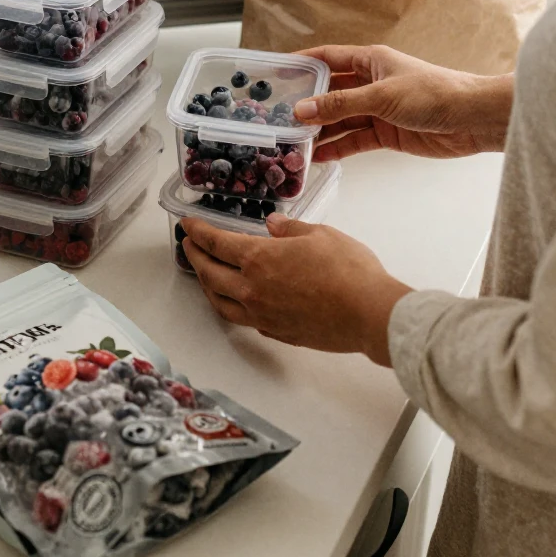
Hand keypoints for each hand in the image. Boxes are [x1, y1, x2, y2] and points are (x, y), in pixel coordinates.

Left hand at [181, 214, 411, 365]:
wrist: (368, 313)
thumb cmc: (348, 269)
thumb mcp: (319, 234)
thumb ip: (290, 229)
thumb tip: (272, 224)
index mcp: (258, 259)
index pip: (216, 244)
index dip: (198, 232)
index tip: (187, 225)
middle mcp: (252, 289)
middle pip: (209, 274)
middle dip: (194, 257)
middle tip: (189, 245)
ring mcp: (262, 315)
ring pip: (220, 303)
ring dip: (206, 286)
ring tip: (204, 275)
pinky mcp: (276, 332)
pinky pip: (243, 320)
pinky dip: (232, 307)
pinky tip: (238, 301)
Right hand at [293, 45, 512, 162]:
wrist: (472, 120)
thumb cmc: (434, 94)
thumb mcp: (381, 96)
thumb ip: (340, 104)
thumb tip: (301, 110)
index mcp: (370, 61)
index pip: (327, 58)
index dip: (301, 64)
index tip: (275, 73)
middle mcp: (371, 83)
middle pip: (330, 92)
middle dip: (306, 105)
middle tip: (277, 117)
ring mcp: (377, 109)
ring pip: (340, 119)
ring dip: (319, 131)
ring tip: (292, 144)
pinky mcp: (386, 133)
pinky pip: (354, 140)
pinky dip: (337, 148)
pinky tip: (318, 157)